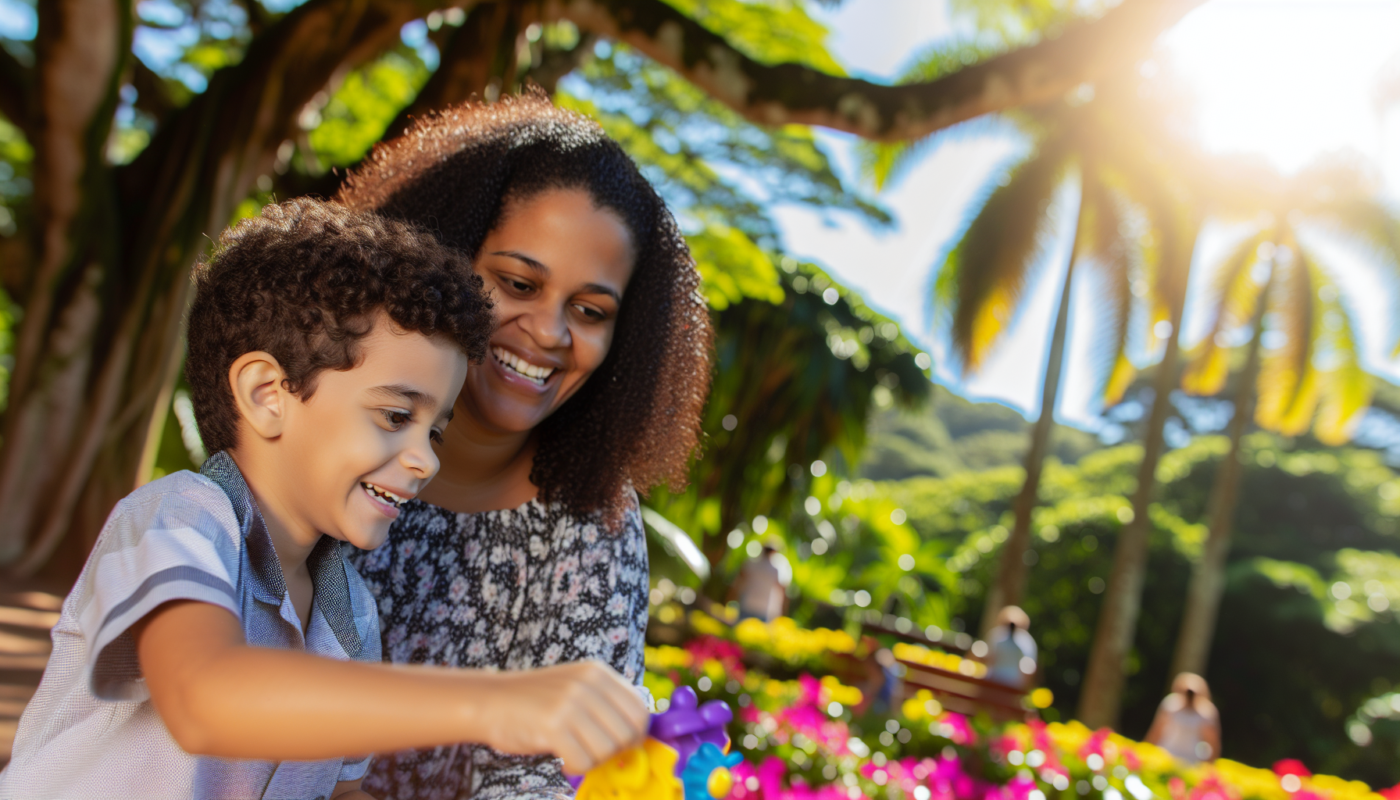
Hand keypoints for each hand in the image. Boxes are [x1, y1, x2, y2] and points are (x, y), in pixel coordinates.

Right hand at [479, 660, 649, 774]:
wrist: (489, 701)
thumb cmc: (536, 702)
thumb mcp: (576, 687)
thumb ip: (605, 703)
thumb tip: (638, 735)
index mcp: (597, 673)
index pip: (640, 710)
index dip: (635, 734)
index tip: (620, 744)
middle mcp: (587, 685)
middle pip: (628, 733)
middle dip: (615, 751)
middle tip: (592, 750)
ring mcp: (570, 704)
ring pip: (607, 750)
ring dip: (592, 760)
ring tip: (573, 751)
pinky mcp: (553, 726)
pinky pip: (583, 761)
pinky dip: (575, 767)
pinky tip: (562, 758)